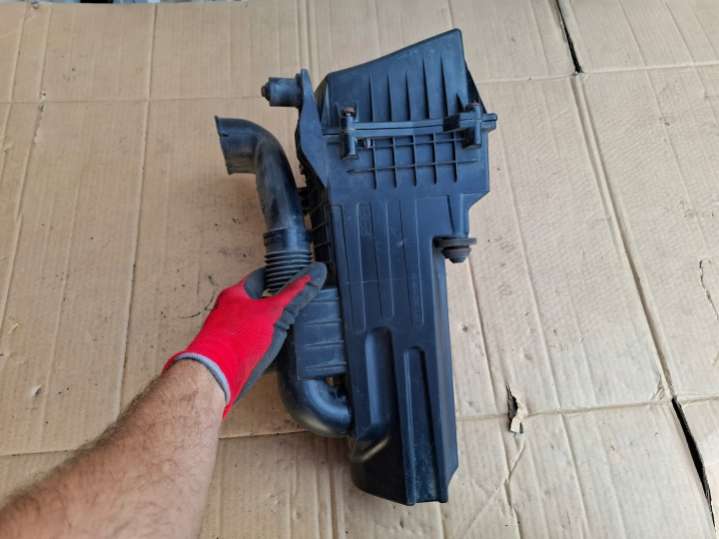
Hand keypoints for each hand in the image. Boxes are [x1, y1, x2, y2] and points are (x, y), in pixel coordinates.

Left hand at [164, 263, 326, 416]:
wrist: (216, 376)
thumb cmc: (237, 340)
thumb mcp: (275, 313)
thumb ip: (295, 294)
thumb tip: (315, 274)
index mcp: (235, 296)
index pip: (259, 278)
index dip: (275, 275)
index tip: (287, 273)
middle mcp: (229, 313)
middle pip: (255, 302)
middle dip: (274, 302)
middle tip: (291, 299)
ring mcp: (230, 334)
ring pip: (254, 325)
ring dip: (271, 326)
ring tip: (289, 326)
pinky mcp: (233, 355)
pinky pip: (254, 346)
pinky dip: (268, 347)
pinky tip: (279, 353)